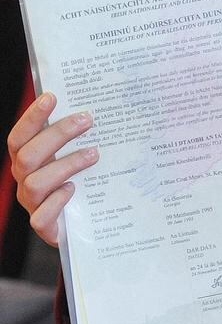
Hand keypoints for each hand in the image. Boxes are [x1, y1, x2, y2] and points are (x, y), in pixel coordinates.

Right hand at [6, 92, 98, 246]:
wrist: (86, 227)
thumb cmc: (84, 185)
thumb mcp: (81, 158)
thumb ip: (82, 138)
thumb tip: (98, 109)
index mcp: (30, 162)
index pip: (20, 136)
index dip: (32, 117)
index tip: (52, 96)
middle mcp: (26, 180)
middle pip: (27, 155)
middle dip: (57, 134)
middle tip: (87, 119)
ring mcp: (33, 204)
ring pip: (35, 182)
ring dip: (65, 164)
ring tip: (94, 154)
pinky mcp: (45, 227)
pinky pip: (41, 216)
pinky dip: (57, 201)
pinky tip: (74, 189)